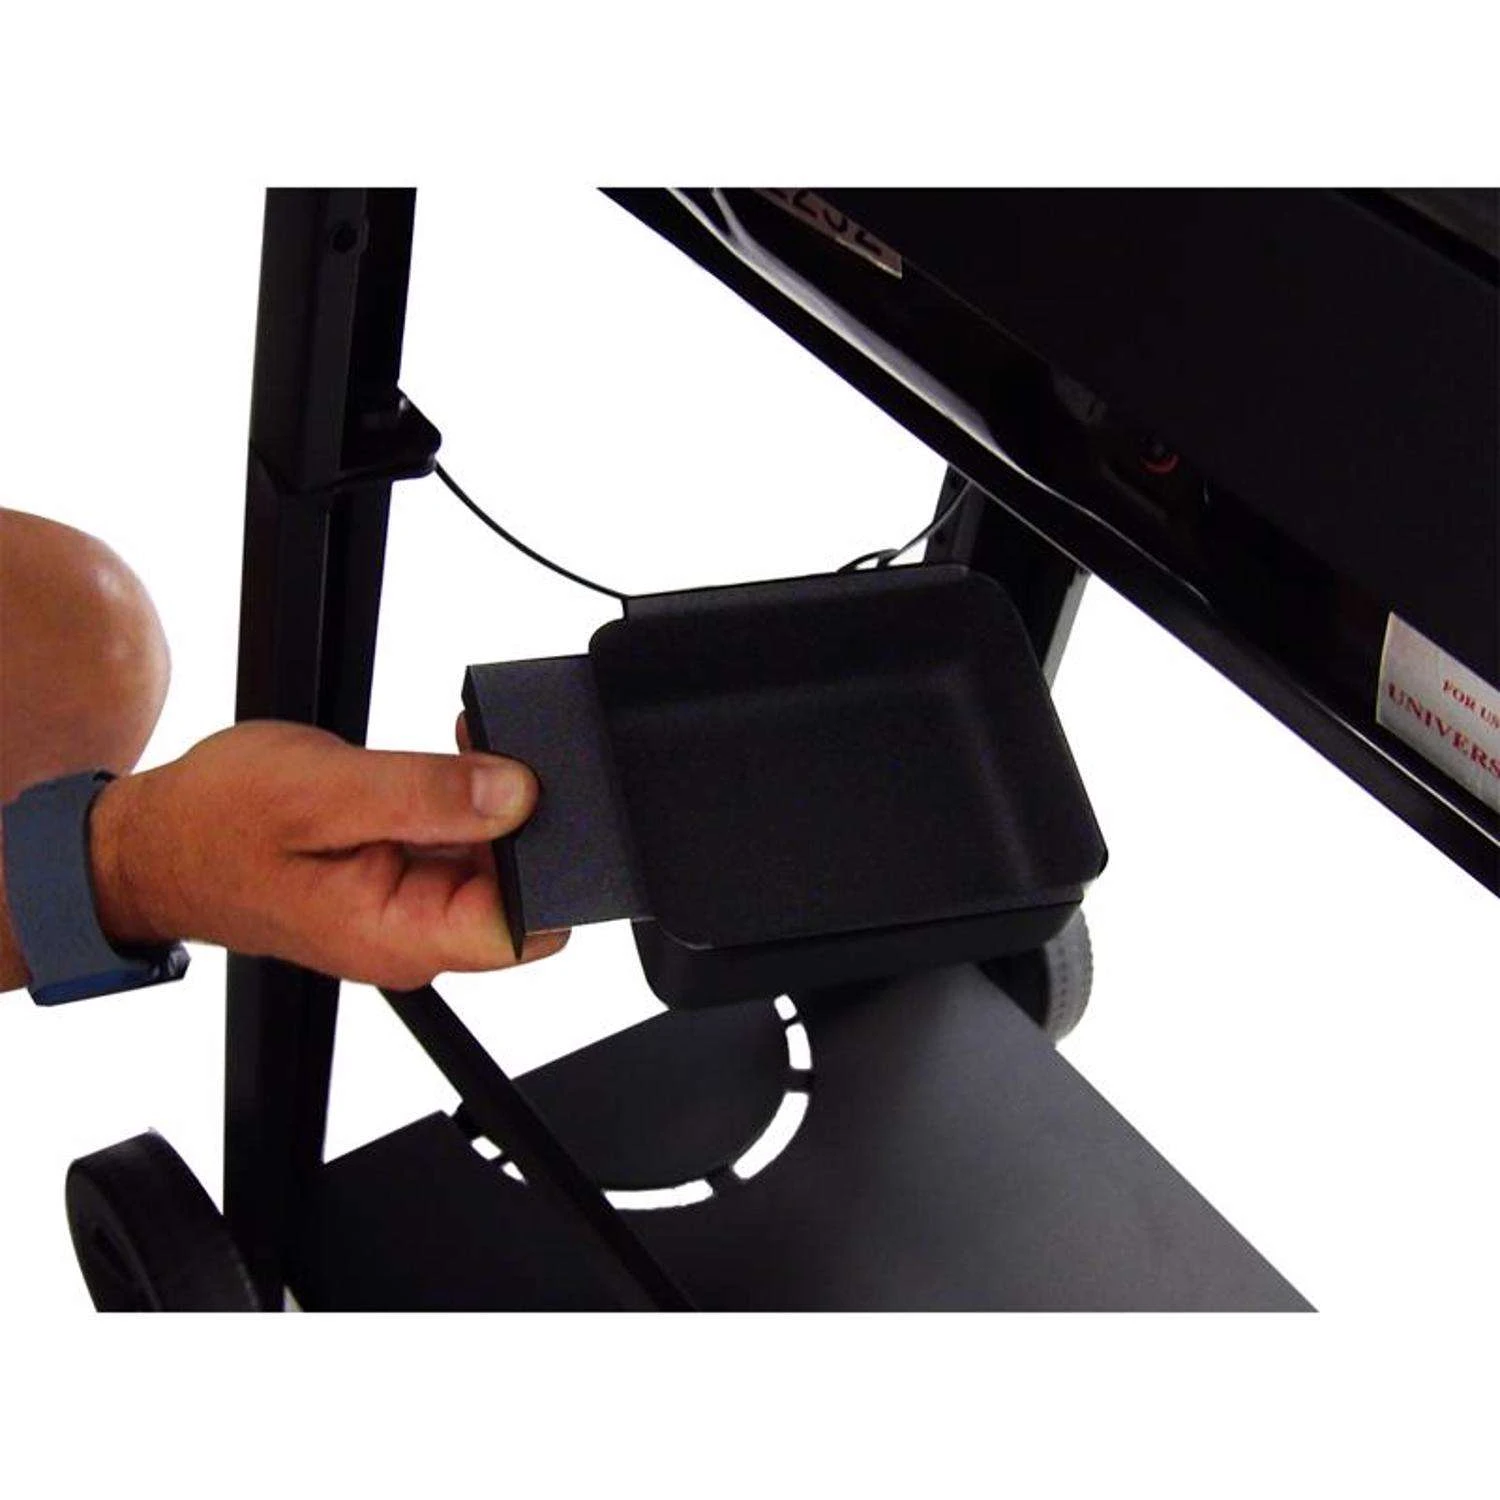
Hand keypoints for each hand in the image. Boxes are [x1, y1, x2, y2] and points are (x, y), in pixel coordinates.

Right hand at [87, 721, 566, 988]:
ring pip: (489, 865)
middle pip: (516, 890)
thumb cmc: (213, 824)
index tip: (533, 797)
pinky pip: (454, 850)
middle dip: (520, 821)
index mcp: (399, 936)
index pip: (526, 927)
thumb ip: (428, 795)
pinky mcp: (396, 885)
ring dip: (487, 808)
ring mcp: (404, 914)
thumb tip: (518, 794)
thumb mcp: (324, 791)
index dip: (549, 860)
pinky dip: (458, 807)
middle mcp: (410, 938)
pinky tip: (437, 771)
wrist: (151, 842)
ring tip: (452, 755)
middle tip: (484, 756)